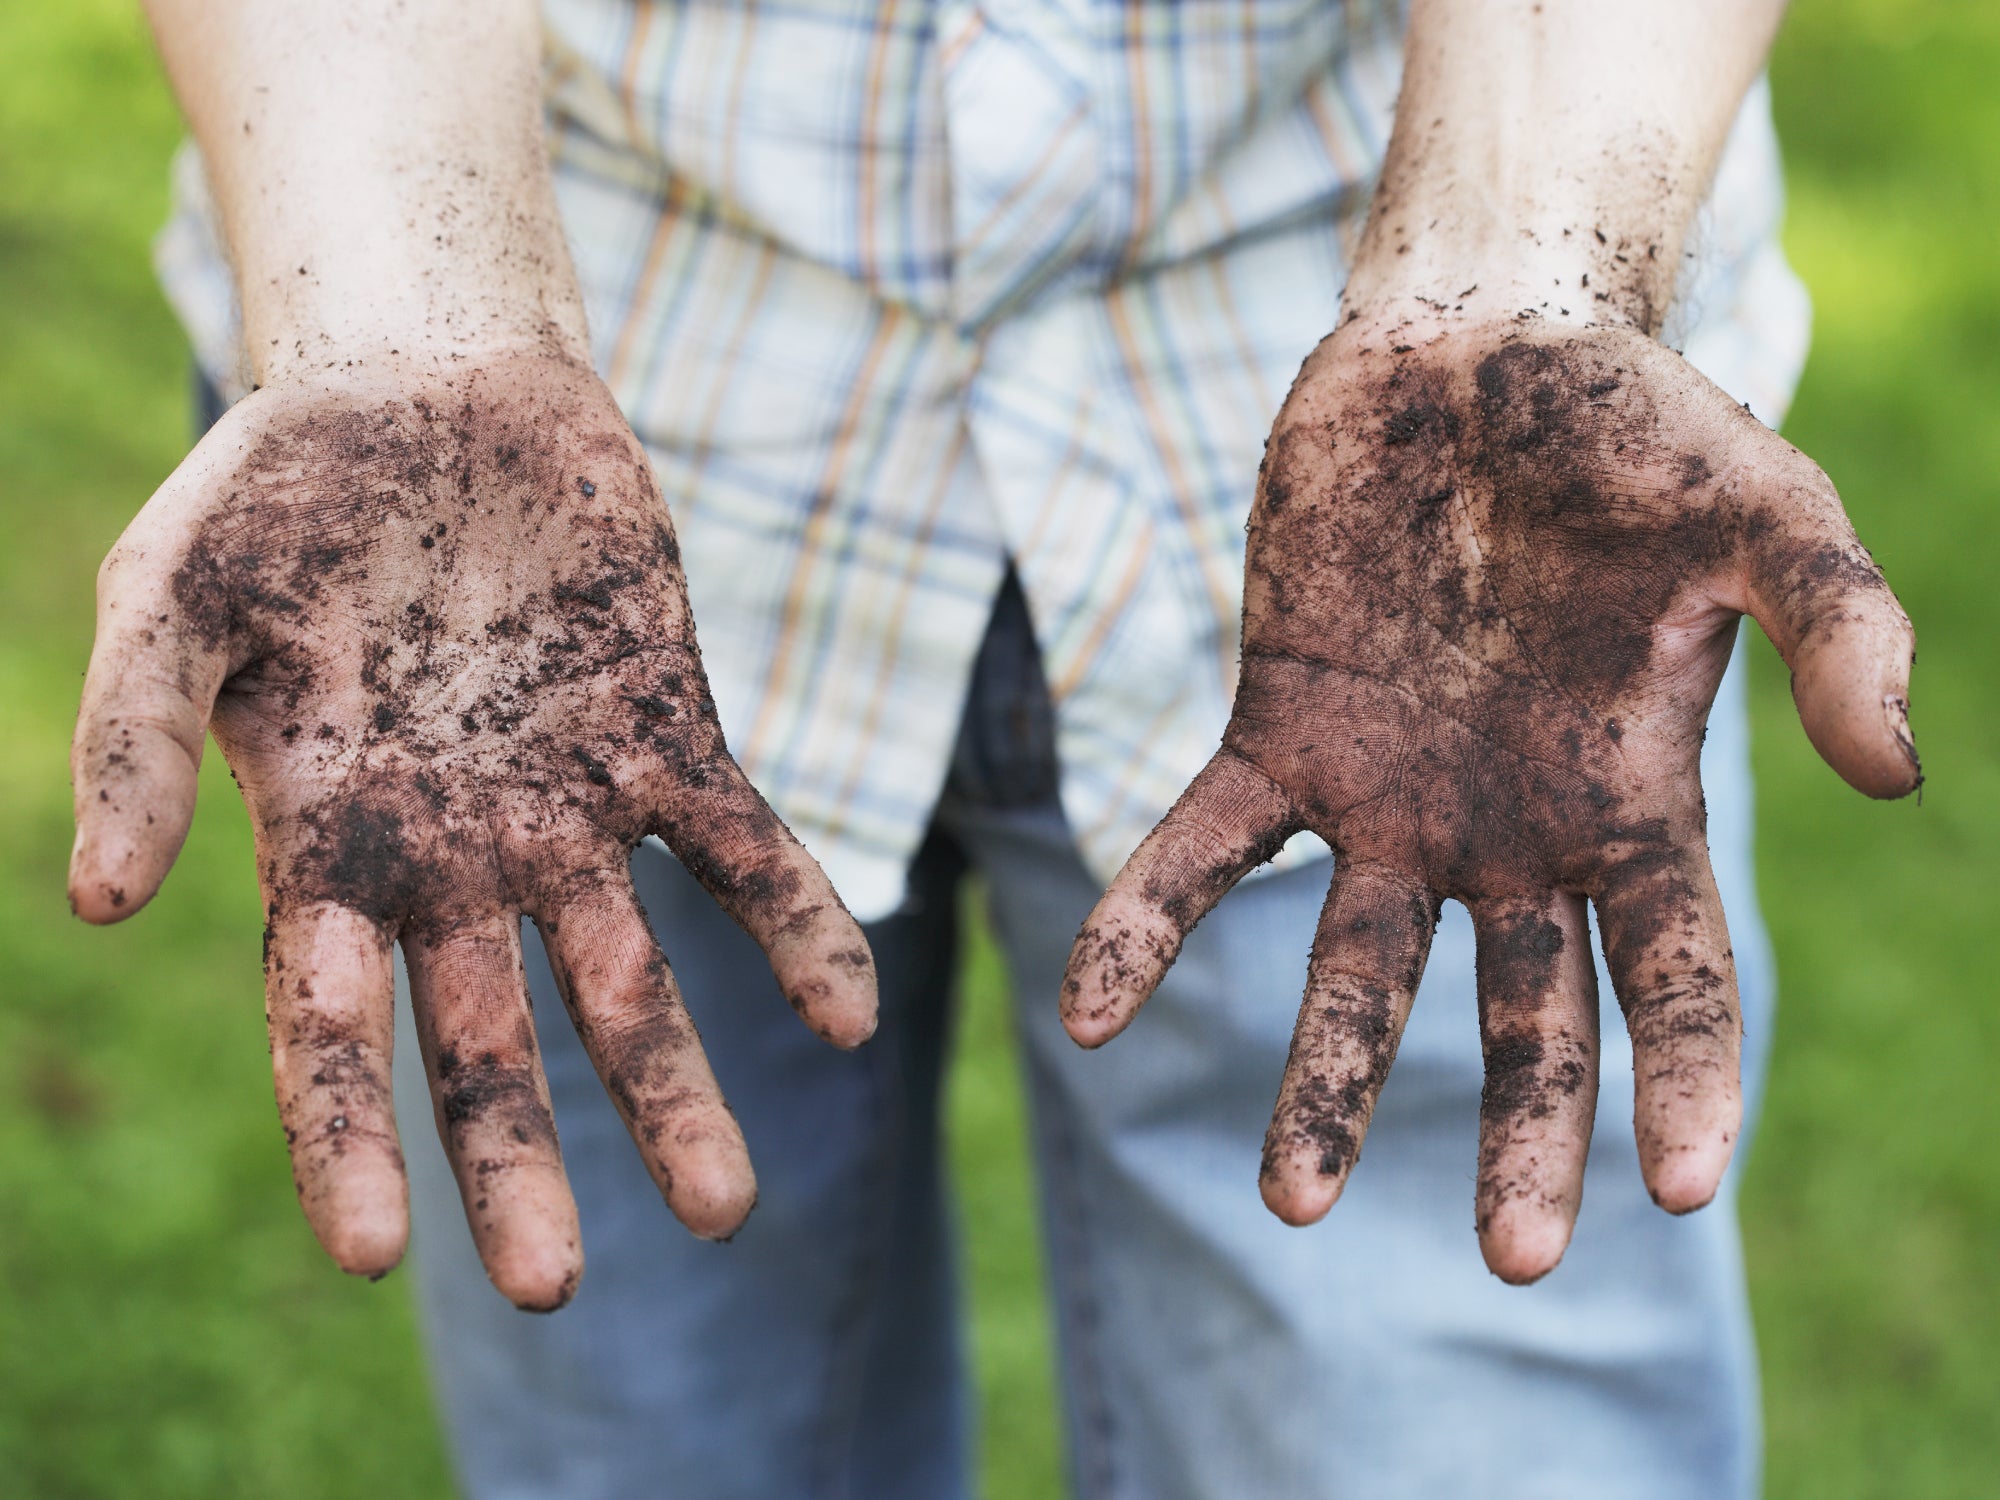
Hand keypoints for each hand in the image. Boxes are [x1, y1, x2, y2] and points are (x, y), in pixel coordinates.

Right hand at [70, 350, 877, 1307]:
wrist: (429, 385)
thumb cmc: (280, 488)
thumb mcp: (172, 594)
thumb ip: (134, 734)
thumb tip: (92, 899)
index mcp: (330, 847)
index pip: (331, 1029)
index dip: (343, 1137)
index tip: (370, 1252)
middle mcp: (457, 859)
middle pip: (489, 1042)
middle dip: (522, 1158)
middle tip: (557, 1286)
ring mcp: (569, 806)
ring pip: (630, 978)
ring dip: (675, 1089)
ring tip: (727, 1206)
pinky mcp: (666, 736)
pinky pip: (740, 852)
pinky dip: (794, 926)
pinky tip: (849, 1013)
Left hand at [1063, 317, 1916, 1281]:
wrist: (1470, 342)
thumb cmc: (1631, 421)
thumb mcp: (1763, 509)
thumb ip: (1840, 628)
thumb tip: (1899, 775)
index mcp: (1632, 801)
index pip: (1674, 973)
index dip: (1687, 1079)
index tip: (1684, 1187)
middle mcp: (1508, 829)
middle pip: (1523, 1012)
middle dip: (1520, 1131)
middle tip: (1514, 1260)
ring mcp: (1388, 795)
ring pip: (1356, 967)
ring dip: (1321, 1080)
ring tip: (1292, 1201)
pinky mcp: (1278, 736)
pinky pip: (1206, 854)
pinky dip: (1147, 926)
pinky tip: (1087, 1009)